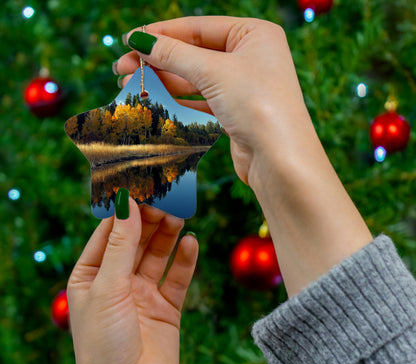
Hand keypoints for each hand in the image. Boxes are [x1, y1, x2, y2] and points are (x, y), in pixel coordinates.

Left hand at [67, 200, 197, 363]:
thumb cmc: (104, 345)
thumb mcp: (107, 288)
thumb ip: (120, 245)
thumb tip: (126, 203)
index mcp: (91, 275)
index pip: (108, 233)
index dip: (124, 210)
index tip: (141, 187)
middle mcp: (117, 281)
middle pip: (136, 240)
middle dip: (150, 220)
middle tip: (166, 198)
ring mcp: (143, 294)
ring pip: (158, 254)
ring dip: (168, 235)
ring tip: (179, 216)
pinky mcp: (166, 307)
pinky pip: (177, 277)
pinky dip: (185, 260)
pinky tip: (191, 243)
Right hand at [115, 16, 307, 184]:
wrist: (279, 159)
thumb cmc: (257, 105)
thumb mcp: (213, 71)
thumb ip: (175, 54)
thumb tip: (139, 40)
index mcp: (254, 34)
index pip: (198, 27)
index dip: (162, 33)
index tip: (130, 40)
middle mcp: (251, 56)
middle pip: (194, 53)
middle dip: (158, 60)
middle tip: (122, 68)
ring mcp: (244, 85)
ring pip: (196, 78)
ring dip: (165, 81)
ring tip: (131, 85)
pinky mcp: (237, 111)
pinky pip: (202, 99)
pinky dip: (180, 100)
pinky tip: (157, 100)